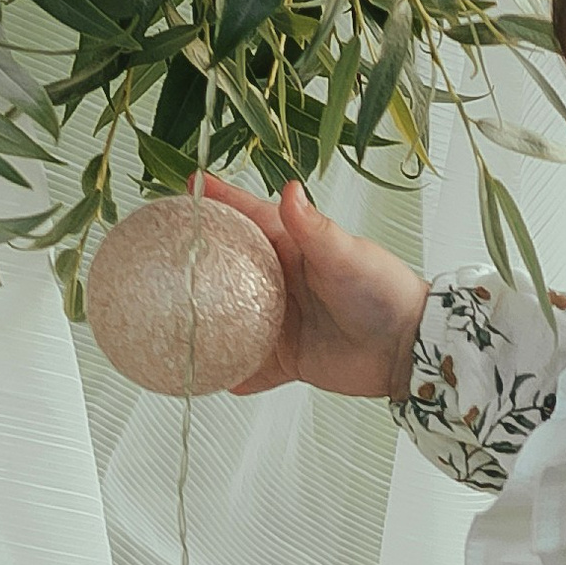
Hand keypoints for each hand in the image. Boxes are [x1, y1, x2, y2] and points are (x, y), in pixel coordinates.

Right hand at [190, 174, 429, 401]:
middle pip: (227, 268)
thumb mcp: (347, 254)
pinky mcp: (288, 358)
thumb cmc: (384, 291)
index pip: (246, 216)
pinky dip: (234, 374)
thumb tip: (290, 191)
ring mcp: (280, 320)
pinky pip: (253, 367)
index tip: (188, 186)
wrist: (407, 348)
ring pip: (231, 320)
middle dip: (196, 260)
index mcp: (292, 246)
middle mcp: (279, 281)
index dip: (217, 200)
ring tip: (169, 319)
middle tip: (158, 252)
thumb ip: (315, 228)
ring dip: (206, 321)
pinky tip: (211, 378)